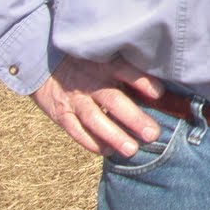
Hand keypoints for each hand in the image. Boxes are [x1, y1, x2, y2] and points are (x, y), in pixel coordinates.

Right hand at [32, 55, 163, 155]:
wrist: (46, 62)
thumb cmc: (89, 62)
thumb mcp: (108, 58)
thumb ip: (130, 72)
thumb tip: (163, 91)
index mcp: (106, 65)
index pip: (127, 71)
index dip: (143, 82)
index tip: (160, 94)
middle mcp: (92, 82)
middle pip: (114, 100)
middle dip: (133, 119)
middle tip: (152, 134)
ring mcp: (75, 99)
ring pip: (95, 119)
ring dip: (114, 136)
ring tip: (132, 150)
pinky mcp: (61, 113)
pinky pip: (75, 130)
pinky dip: (90, 142)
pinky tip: (107, 151)